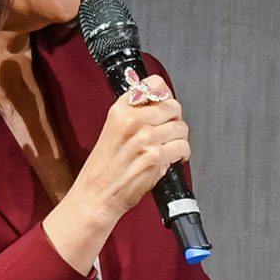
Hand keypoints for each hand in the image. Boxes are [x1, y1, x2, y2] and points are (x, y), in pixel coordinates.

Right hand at [42, 75, 189, 270]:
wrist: (96, 194)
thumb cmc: (104, 167)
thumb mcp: (113, 129)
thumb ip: (134, 113)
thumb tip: (159, 101)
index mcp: (120, 110)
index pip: (154, 85)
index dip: (165, 95)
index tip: (165, 105)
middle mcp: (133, 120)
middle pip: (174, 107)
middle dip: (175, 120)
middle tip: (168, 132)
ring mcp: (145, 138)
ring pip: (181, 128)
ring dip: (179, 139)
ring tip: (168, 148)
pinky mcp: (156, 157)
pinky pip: (182, 147)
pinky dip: (182, 155)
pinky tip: (171, 160)